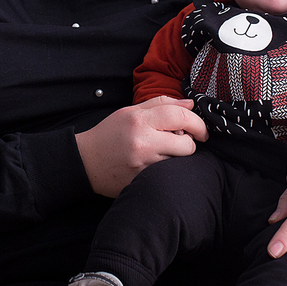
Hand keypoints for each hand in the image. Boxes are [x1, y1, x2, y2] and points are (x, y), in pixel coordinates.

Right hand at [75, 97, 207, 197]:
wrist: (85, 161)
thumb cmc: (109, 134)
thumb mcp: (130, 112)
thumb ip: (161, 104)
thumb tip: (191, 103)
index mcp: (140, 120)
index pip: (180, 116)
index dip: (197, 122)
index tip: (202, 130)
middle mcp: (142, 142)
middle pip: (187, 144)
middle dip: (190, 144)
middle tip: (182, 143)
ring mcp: (142, 165)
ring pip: (179, 162)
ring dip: (178, 158)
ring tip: (163, 154)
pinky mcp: (141, 182)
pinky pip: (167, 175)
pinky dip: (167, 170)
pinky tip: (156, 166)